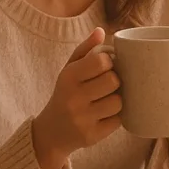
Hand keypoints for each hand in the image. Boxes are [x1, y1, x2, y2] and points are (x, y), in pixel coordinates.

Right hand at [32, 27, 121, 168]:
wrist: (50, 132)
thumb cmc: (66, 94)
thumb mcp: (68, 70)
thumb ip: (85, 49)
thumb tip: (101, 31)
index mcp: (68, 77)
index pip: (102, 61)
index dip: (109, 63)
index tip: (105, 67)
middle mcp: (73, 98)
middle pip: (114, 81)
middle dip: (115, 81)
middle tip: (107, 85)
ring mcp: (82, 119)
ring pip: (118, 102)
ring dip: (116, 100)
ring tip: (105, 100)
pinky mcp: (92, 136)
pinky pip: (118, 121)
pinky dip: (115, 117)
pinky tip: (103, 115)